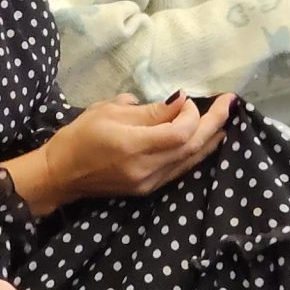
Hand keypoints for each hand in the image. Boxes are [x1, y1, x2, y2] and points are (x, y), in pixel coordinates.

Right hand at [35, 94, 235, 207]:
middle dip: (214, 123)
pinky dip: (196, 153)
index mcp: (133, 146)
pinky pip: (180, 169)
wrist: (60, 174)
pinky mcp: (148, 189)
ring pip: (190, 160)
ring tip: (227, 121)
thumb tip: (180, 103)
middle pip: (191, 146)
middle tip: (230, 103)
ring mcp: (149, 182)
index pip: (180, 132)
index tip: (186, 99)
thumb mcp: (109, 112)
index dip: (192, 114)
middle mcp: (146, 168)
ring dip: (210, 139)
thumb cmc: (79, 136)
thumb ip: (149, 111)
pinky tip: (206, 142)